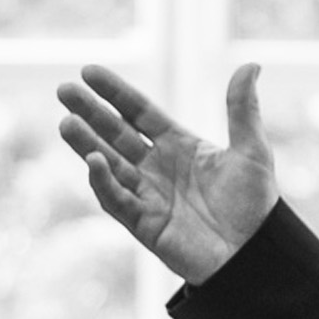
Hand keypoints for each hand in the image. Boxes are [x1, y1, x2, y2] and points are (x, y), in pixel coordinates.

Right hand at [56, 63, 277, 283]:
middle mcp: (157, 167)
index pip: (139, 112)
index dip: (115, 93)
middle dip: (90, 113)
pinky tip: (94, 160)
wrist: (255, 255)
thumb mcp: (252, 151)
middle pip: (116, 133)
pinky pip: (118, 200)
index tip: (88, 71)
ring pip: (109, 164)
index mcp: (179, 145)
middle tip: (63, 90)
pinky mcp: (145, 223)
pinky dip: (104, 181)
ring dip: (86, 144)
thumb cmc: (255, 205)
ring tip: (66, 122)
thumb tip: (252, 64)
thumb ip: (243, 109)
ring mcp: (148, 195)